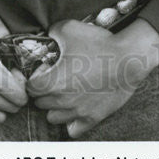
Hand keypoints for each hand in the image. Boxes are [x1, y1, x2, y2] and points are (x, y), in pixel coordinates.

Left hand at [26, 18, 158, 137]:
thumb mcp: (69, 28)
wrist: (128, 59)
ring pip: (53, 118)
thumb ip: (52, 32)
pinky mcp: (92, 118)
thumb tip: (47, 36)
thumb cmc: (99, 43)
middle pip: (40, 103)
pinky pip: (72, 130)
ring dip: (55, 107)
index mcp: (51, 82)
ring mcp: (76, 112)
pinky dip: (71, 121)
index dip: (34, 78)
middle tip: (54, 80)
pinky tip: (76, 108)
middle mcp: (61, 101)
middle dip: (43, 92)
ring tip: (64, 94)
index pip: (29, 88)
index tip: (43, 72)